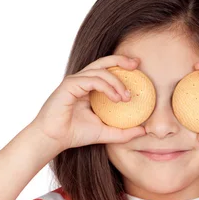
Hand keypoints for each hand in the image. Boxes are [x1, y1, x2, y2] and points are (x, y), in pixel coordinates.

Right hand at [29, 55, 146, 150]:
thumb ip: (124, 131)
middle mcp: (82, 80)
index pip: (107, 70)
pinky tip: (116, 98)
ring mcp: (75, 81)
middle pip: (103, 62)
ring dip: (117, 82)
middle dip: (121, 60)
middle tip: (137, 64)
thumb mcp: (106, 132)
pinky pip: (92, 80)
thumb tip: (144, 130)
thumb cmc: (75, 134)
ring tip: (127, 97)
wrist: (54, 139)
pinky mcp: (70, 85)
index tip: (138, 68)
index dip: (122, 65)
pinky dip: (107, 87)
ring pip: (100, 71)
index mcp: (89, 87)